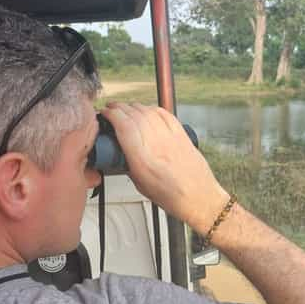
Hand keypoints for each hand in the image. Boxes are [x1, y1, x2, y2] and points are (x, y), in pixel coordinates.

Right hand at [100, 102, 229, 233]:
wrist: (199, 197)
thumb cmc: (173, 196)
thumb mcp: (141, 185)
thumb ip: (129, 166)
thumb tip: (121, 154)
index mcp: (143, 160)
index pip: (124, 126)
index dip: (112, 114)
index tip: (105, 113)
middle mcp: (157, 145)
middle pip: (134, 114)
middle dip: (120, 107)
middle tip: (113, 108)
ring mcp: (171, 138)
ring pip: (149, 111)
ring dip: (135, 106)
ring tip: (128, 108)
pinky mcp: (181, 135)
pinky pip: (165, 114)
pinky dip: (153, 109)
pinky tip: (148, 110)